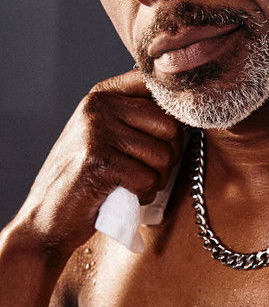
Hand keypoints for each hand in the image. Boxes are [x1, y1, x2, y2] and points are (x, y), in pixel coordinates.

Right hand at [10, 69, 182, 258]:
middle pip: (169, 126)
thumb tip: (185, 107)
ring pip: (162, 156)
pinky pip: (147, 179)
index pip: (156, 87)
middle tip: (148, 170)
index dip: (173, 112)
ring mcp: (97, 132)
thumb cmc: (85, 178)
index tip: (165, 136)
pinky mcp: (98, 163)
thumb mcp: (104, 133)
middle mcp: (99, 106)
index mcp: (103, 94)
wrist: (46, 220)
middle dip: (168, 155)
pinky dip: (143, 195)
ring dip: (155, 180)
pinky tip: (124, 196)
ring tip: (132, 185)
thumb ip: (135, 114)